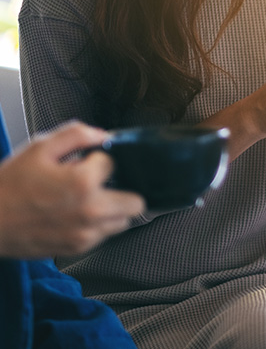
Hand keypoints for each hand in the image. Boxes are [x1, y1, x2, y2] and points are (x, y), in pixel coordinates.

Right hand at [0, 122, 144, 257]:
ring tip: (87, 200)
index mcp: (83, 182)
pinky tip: (76, 215)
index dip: (99, 160)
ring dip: (113, 209)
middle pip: (136, 201)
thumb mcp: (38, 148)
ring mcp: (86, 233)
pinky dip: (98, 225)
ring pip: (124, 221)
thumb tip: (103, 135)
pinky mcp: (79, 248)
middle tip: (101, 184)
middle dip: (122, 189)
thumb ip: (76, 135)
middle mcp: (91, 211)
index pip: (114, 164)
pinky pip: (105, 236)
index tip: (85, 163)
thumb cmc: (8, 186)